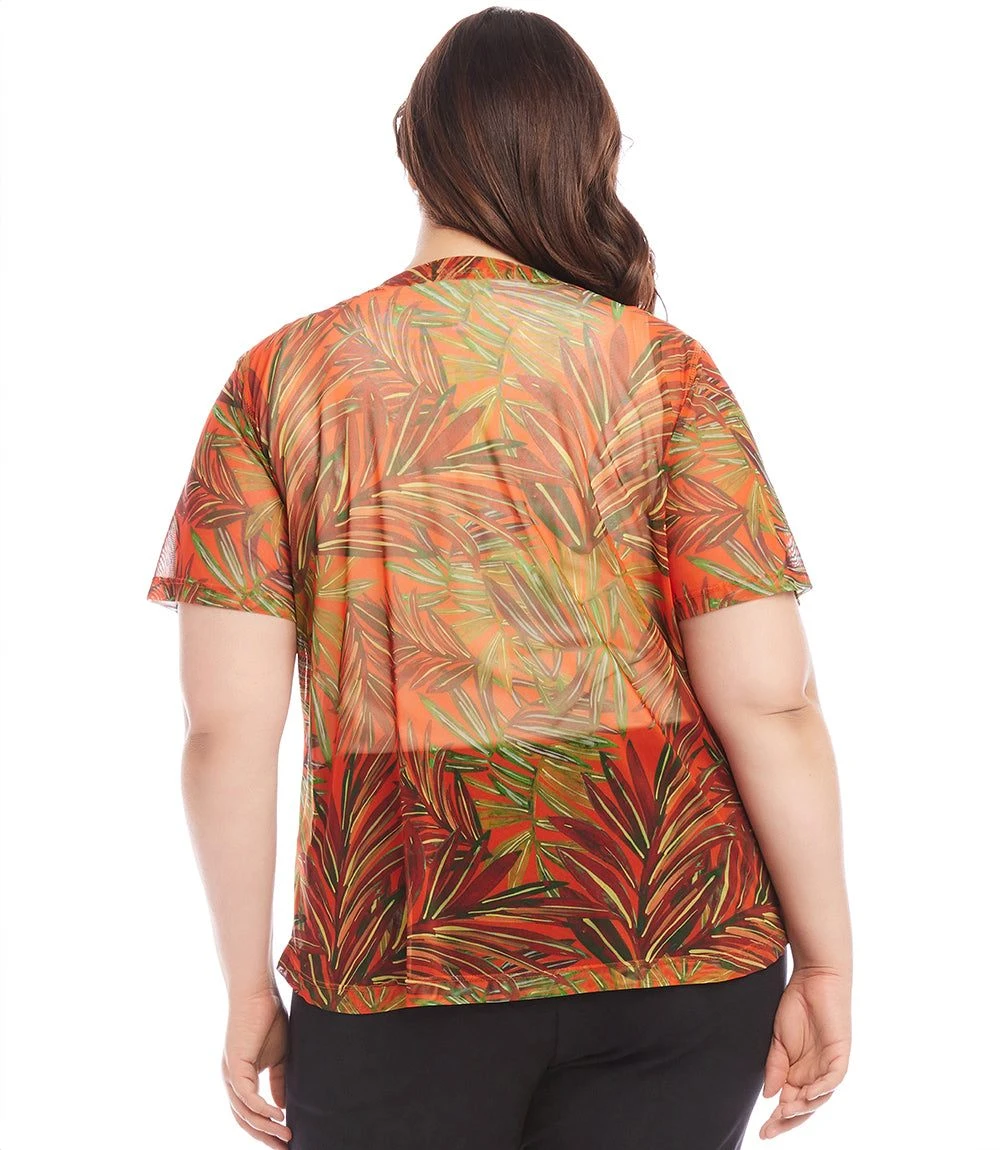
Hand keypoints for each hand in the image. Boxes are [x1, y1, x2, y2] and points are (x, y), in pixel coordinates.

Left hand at [221, 987, 292, 1145]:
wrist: (259, 992)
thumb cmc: (269, 1019)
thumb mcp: (279, 1057)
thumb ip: (278, 1082)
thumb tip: (282, 1108)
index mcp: (241, 1079)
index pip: (250, 1113)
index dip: (266, 1129)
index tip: (286, 1140)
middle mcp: (231, 1081)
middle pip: (244, 1120)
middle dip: (265, 1136)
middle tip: (285, 1148)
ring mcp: (230, 1074)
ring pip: (244, 1112)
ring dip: (265, 1127)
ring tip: (287, 1135)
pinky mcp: (234, 1066)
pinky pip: (246, 1097)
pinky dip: (261, 1109)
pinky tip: (278, 1115)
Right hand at [759, 965, 850, 1139]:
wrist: (815, 976)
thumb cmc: (797, 1004)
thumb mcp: (778, 1038)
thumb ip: (775, 1066)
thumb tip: (769, 1096)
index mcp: (799, 1071)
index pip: (789, 1102)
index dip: (777, 1119)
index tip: (761, 1131)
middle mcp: (815, 1073)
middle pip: (804, 1107)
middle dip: (787, 1121)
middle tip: (770, 1130)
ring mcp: (829, 1065)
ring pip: (819, 1097)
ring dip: (803, 1107)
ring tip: (784, 1112)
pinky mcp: (840, 1054)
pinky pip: (834, 1079)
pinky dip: (821, 1089)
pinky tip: (807, 1095)